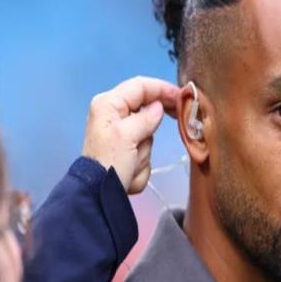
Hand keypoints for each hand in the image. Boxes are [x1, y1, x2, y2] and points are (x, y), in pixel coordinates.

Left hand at [82, 76, 178, 193]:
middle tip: (173, 125)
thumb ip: (146, 118)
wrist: (98, 195)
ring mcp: (121, 133)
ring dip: (145, 149)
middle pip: (146, 109)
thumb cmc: (109, 162)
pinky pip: (144, 148)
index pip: (140, 86)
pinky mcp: (126, 149)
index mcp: (109, 104)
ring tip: (133, 162)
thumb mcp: (127, 136)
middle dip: (152, 126)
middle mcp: (113, 114)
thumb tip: (159, 107)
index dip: (163, 88)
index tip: (182, 96)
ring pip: (147, 132)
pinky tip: (131, 169)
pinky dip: (141, 160)